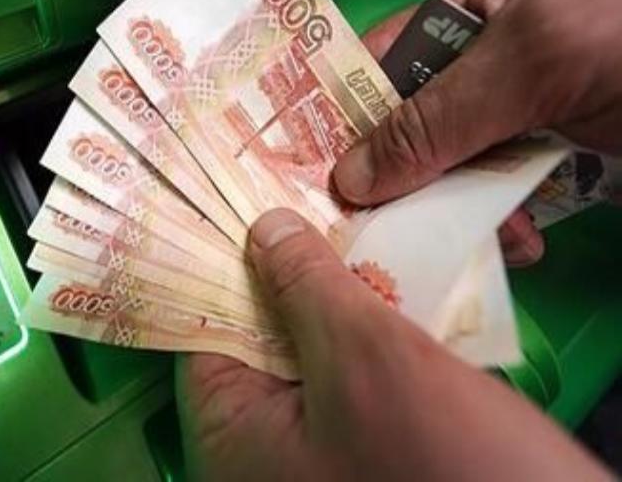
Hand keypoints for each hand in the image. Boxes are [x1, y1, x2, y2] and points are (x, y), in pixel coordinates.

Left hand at [177, 209, 607, 480]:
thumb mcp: (365, 360)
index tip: (242, 199)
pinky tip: (391, 270)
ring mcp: (317, 444)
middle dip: (288, 268)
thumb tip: (264, 226)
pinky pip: (354, 366)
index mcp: (234, 437)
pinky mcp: (368, 437)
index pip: (206, 329)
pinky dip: (371, 321)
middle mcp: (264, 444)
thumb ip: (306, 286)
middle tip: (299, 195)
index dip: (225, 262)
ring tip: (347, 218)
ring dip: (338, 288)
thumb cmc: (443, 463)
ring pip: (314, 344)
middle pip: (261, 331)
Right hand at [334, 0, 621, 262]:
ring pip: (453, 169)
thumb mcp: (532, 53)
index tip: (305, 170)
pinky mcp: (559, 159)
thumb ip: (439, 113)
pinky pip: (505, 196)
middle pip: (409, 125)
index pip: (379, 61)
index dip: (338, 111)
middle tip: (360, 230)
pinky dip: (499, 225)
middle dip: (388, 176)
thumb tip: (350, 175)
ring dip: (445, 211)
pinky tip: (509, 246)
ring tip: (447, 247)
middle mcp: (484, 65)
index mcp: (468, 13)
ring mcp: (521, 114)